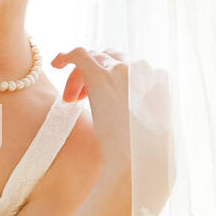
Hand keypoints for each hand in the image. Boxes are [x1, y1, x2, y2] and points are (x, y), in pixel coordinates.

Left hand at [52, 47, 172, 213]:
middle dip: (95, 76)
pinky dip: (66, 55)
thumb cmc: (145, 157)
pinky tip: (56, 63)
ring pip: (95, 58)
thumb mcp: (154, 133)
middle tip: (79, 100)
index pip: (131, 68)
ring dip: (80, 76)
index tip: (99, 100)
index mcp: (159, 83)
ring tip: (71, 100)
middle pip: (111, 59)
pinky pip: (80, 53)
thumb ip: (147, 118)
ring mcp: (122, 71)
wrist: (137, 162)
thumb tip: (143, 125)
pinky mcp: (101, 76)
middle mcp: (141, 72)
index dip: (113, 80)